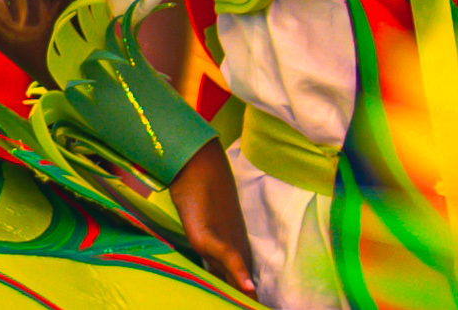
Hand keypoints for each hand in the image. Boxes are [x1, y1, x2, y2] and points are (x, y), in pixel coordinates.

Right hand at [166, 140, 256, 294]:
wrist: (197, 163)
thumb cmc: (200, 190)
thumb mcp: (207, 224)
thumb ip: (215, 245)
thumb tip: (220, 262)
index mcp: (236, 246)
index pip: (245, 280)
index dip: (249, 295)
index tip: (258, 305)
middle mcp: (234, 247)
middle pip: (242, 284)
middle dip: (249, 299)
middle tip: (260, 309)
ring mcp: (223, 241)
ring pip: (237, 276)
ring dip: (245, 295)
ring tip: (256, 307)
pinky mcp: (209, 235)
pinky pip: (227, 256)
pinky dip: (237, 271)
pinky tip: (247, 287)